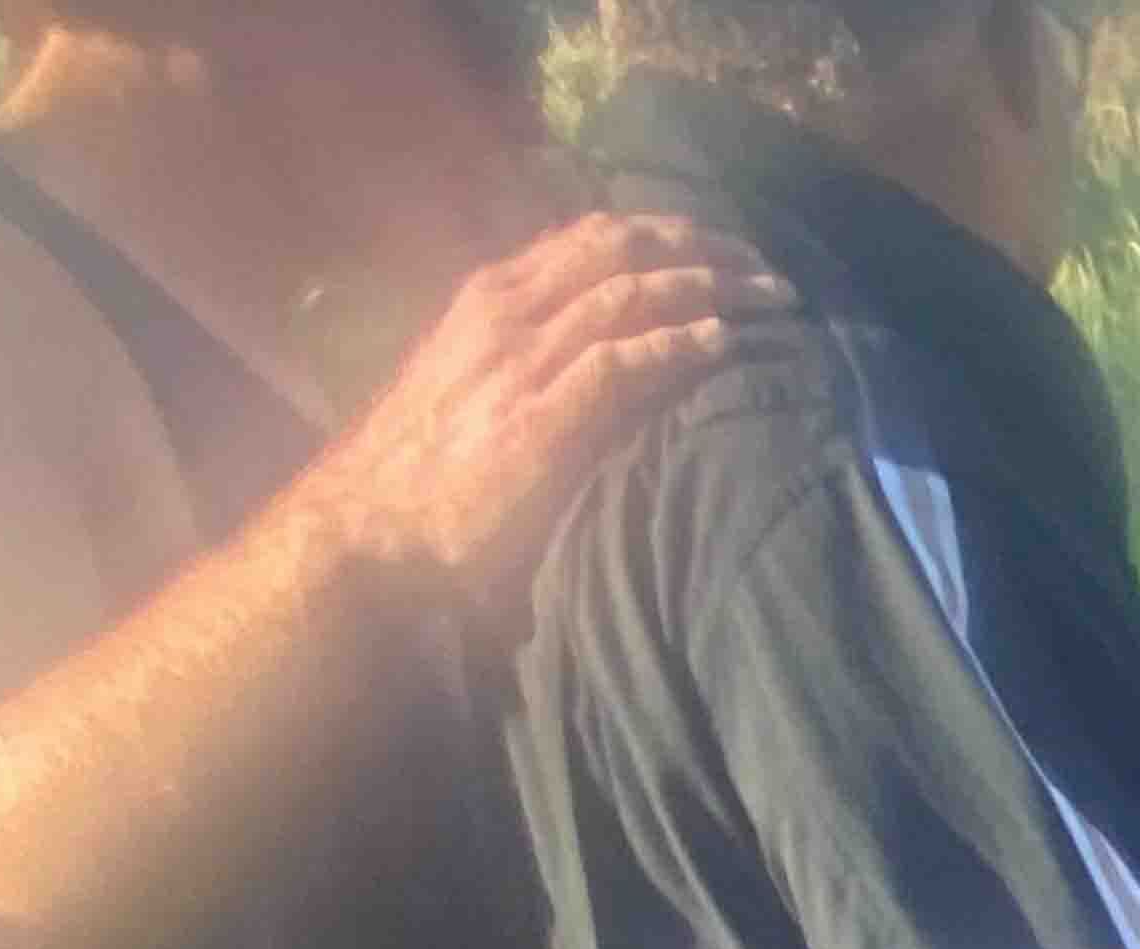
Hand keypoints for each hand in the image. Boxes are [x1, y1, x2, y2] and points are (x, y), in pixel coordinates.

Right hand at [292, 210, 789, 604]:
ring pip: (633, 291)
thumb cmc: (421, 467)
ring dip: (714, 288)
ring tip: (773, 299)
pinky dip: (682, 343)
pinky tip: (726, 343)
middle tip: (764, 265)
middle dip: (703, 245)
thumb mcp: (473, 380)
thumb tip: (601, 343)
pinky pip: (626, 358)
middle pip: (622, 245)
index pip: (589, 236)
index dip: (664, 231)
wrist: (366, 526)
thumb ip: (530, 352)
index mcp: (489, 297)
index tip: (721, 244)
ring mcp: (522, 358)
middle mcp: (505, 310)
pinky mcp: (541, 414)